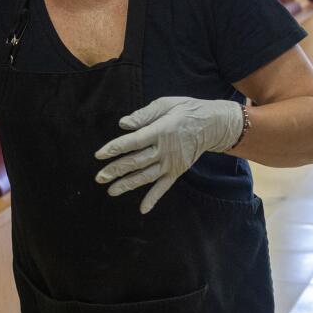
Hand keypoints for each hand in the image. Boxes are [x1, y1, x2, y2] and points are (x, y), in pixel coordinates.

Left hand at [93, 96, 244, 212]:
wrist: (213, 125)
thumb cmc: (186, 110)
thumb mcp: (166, 104)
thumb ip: (144, 115)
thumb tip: (123, 124)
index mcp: (160, 131)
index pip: (133, 141)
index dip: (115, 148)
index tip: (99, 155)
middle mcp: (165, 150)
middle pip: (136, 162)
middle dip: (116, 170)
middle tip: (99, 177)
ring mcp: (171, 163)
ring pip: (146, 176)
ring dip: (128, 185)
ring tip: (111, 191)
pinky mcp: (177, 171)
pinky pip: (164, 187)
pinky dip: (153, 198)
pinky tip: (143, 209)